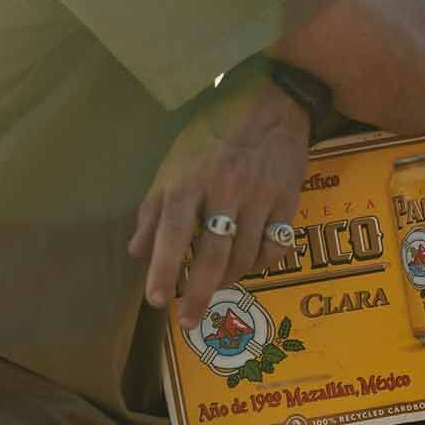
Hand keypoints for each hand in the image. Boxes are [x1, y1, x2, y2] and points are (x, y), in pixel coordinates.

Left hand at [129, 78, 310, 328]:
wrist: (272, 102)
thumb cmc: (214, 132)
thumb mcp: (174, 161)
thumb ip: (154, 208)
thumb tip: (137, 252)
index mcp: (188, 179)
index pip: (172, 233)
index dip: (162, 269)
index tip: (156, 300)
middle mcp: (224, 189)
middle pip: (212, 255)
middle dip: (198, 294)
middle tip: (188, 321)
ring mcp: (259, 196)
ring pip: (245, 256)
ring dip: (228, 279)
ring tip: (215, 285)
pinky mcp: (288, 200)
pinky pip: (276, 246)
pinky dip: (263, 263)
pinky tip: (251, 264)